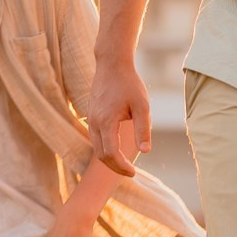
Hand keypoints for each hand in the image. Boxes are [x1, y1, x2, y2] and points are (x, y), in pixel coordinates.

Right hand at [84, 60, 148, 177]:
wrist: (112, 64)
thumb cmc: (129, 84)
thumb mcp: (142, 106)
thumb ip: (143, 129)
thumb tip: (145, 151)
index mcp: (106, 121)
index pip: (111, 153)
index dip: (122, 166)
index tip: (133, 172)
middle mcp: (94, 122)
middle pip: (101, 155)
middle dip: (115, 167)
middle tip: (130, 172)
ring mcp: (90, 119)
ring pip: (96, 147)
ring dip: (109, 159)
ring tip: (124, 164)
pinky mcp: (91, 115)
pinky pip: (95, 138)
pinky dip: (104, 148)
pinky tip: (116, 149)